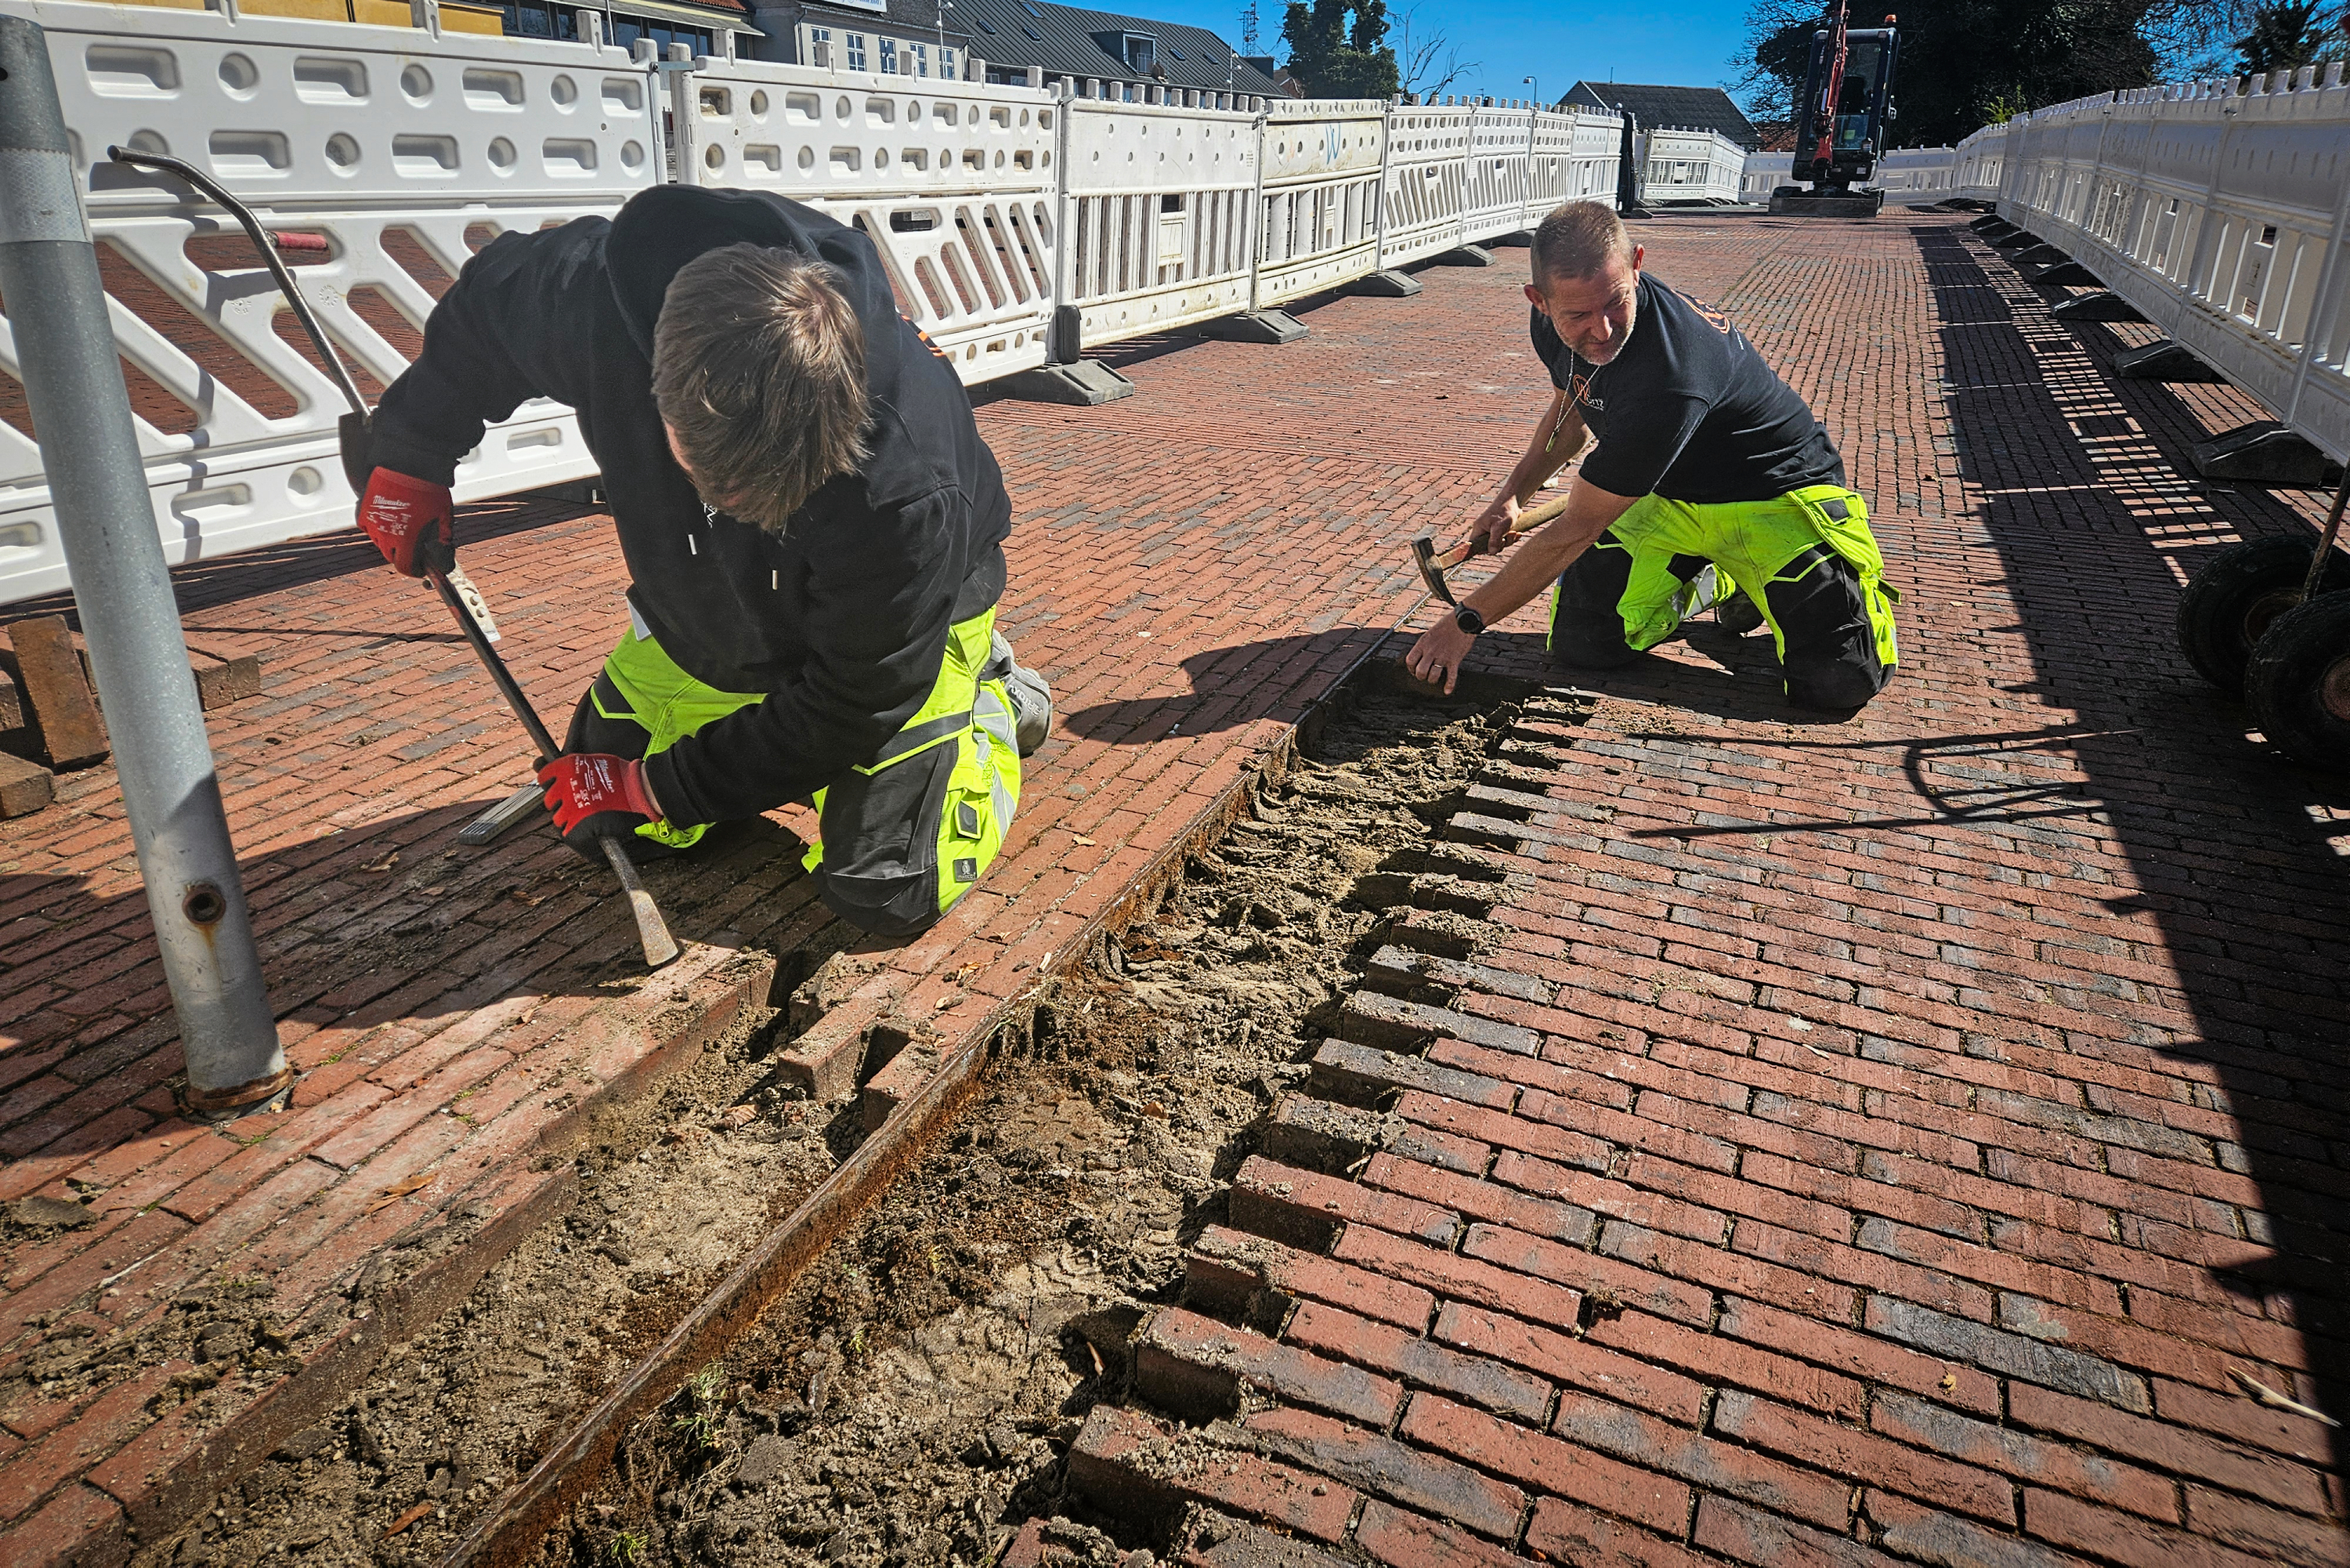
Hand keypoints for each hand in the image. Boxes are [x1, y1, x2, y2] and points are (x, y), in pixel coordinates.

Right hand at [357, 468, 453, 576]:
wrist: (409, 463)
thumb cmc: (429, 490)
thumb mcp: (444, 520)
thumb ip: (443, 546)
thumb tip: (445, 567)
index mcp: (405, 540)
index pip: (405, 568)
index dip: (416, 569)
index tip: (423, 566)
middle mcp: (384, 535)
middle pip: (392, 557)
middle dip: (405, 554)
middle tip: (417, 543)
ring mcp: (371, 523)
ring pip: (380, 542)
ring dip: (391, 540)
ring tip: (405, 524)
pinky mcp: (362, 510)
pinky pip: (369, 527)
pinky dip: (378, 527)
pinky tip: (391, 516)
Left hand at [536, 753, 660, 847]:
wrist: (638, 791)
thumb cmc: (622, 775)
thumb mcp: (595, 761)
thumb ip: (574, 766)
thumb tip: (549, 764)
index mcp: (567, 768)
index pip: (545, 775)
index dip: (549, 781)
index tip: (553, 784)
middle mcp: (564, 787)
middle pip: (550, 800)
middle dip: (559, 802)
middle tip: (573, 803)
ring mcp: (570, 807)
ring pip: (558, 818)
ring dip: (567, 818)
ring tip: (582, 817)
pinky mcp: (578, 825)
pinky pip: (568, 833)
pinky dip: (575, 833)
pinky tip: (585, 829)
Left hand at [1405, 616, 1478, 696]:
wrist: (1464, 620)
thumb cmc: (1448, 624)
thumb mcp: (1431, 632)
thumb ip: (1426, 644)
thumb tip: (1423, 654)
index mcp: (1423, 643)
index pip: (1410, 660)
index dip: (1411, 668)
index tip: (1415, 669)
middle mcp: (1431, 651)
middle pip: (1420, 672)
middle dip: (1421, 676)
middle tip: (1425, 675)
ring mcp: (1442, 657)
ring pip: (1432, 677)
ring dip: (1433, 680)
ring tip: (1435, 678)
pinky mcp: (1454, 660)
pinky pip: (1451, 677)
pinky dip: (1449, 685)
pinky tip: (1447, 691)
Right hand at [1471, 491, 1522, 556]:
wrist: (1514, 501)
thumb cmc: (1504, 511)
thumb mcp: (1499, 527)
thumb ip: (1494, 540)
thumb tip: (1492, 552)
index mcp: (1479, 529)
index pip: (1475, 545)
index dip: (1483, 550)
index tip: (1494, 548)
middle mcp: (1483, 531)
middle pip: (1489, 547)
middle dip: (1501, 545)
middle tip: (1507, 537)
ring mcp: (1492, 531)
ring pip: (1499, 544)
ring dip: (1508, 541)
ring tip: (1514, 533)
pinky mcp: (1500, 531)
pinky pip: (1505, 540)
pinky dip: (1511, 538)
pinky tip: (1517, 533)